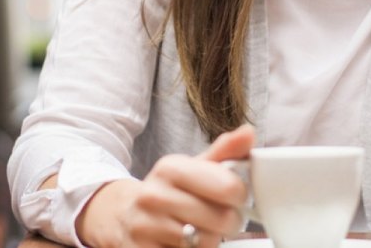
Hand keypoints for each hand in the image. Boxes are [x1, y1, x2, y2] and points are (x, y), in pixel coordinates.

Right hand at [79, 124, 253, 247]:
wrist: (122, 215)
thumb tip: (248, 134)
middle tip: (224, 218)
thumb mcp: (192, 167)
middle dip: (231, 222)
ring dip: (212, 240)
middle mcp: (154, 197)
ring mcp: (146, 228)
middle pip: (222, 219)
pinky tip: (187, 244)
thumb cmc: (167, 190)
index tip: (237, 196)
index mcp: (170, 169)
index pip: (228, 186)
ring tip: (204, 230)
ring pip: (206, 243)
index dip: (241, 195)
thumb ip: (224, 152)